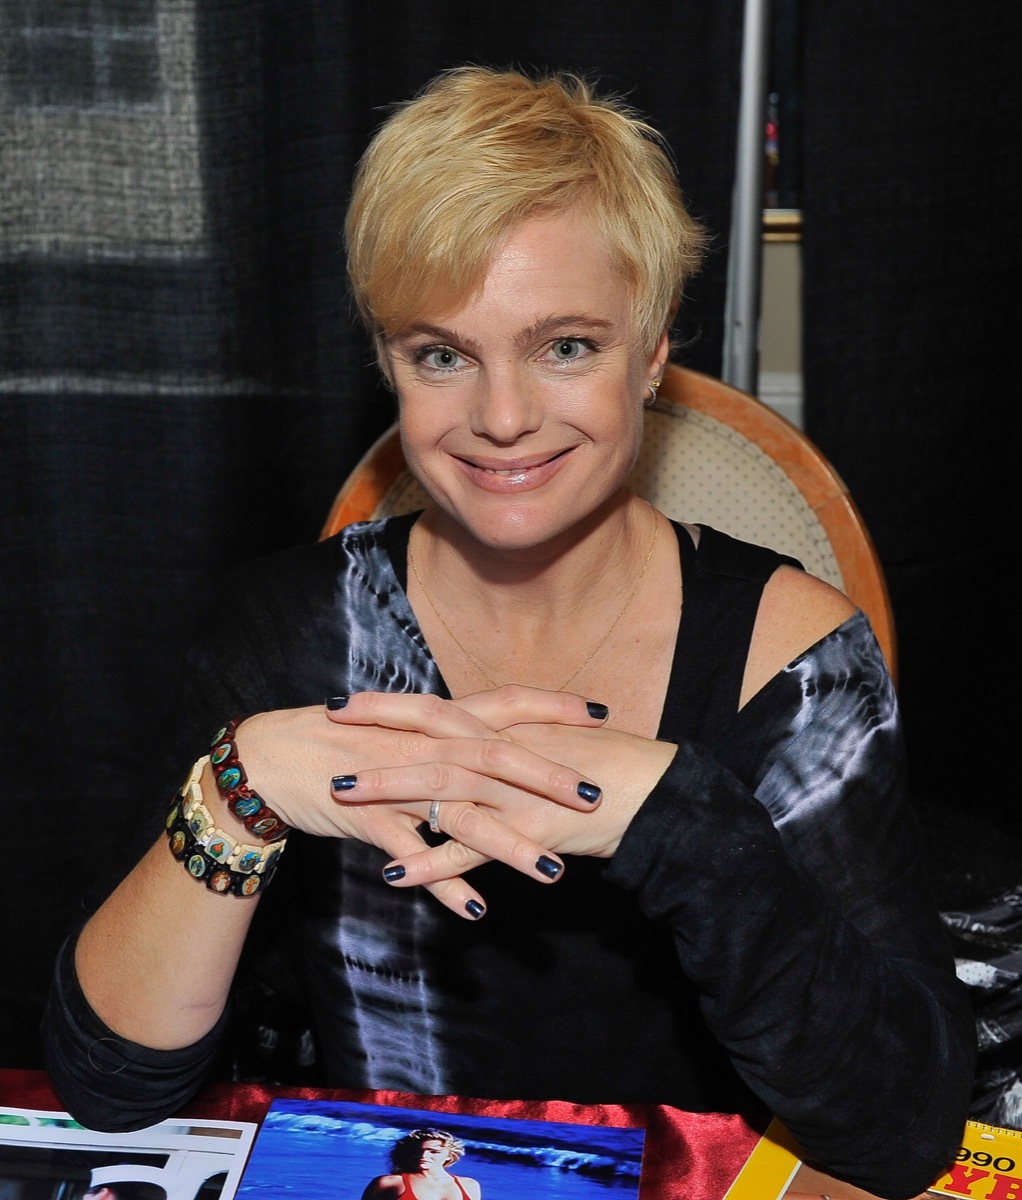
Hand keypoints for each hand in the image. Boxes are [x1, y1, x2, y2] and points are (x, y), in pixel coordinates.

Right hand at [233, 687, 609, 917]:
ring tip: (552, 871)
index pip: (503, 703)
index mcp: (434, 719)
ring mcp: (395, 781)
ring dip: (508, 845)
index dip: (551, 706)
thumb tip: (491, 736)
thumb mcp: (399, 729)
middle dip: (546, 778)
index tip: (599, 714)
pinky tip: (475, 910)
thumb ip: (446, 734)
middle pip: (494, 756)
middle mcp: (422, 745)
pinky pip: (412, 854)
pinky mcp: (368, 817)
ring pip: (461, 814)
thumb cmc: (340, 741)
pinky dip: (444, 883)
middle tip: (593, 798)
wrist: (271, 756)